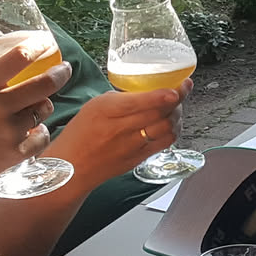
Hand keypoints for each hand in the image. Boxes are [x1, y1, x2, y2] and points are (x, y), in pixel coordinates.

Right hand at [0, 47, 65, 205]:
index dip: (37, 46)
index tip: (45, 42)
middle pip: (44, 84)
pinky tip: (34, 129)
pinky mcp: (14, 153)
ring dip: (44, 104)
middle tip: (63, 70)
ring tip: (39, 103)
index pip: (18, 57)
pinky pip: (42, 137)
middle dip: (60, 74)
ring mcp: (9, 132)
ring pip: (43, 110)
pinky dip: (40, 131)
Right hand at [49, 80, 190, 182]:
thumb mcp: (94, 106)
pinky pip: (164, 144)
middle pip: (159, 114)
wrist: (71, 167)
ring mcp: (131, 147)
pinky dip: (173, 131)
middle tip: (184, 88)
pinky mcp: (137, 160)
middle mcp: (120, 129)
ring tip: (177, 106)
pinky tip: (172, 123)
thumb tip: (150, 90)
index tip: (178, 88)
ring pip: (166, 129)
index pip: (140, 102)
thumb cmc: (81, 133)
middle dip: (178, 100)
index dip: (163, 95)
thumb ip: (122, 98)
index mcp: (106, 110)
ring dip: (177, 115)